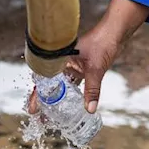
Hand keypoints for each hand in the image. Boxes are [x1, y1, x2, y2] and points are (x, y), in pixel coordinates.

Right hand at [26, 0, 148, 114]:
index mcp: (59, 58)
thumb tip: (90, 109)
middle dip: (43, 99)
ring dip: (55, 97)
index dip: (36, 95)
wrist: (115, 33)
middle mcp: (62, 62)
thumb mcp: (95, 69)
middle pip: (48, 83)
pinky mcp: (81, 68)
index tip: (33, 108)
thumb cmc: (102, 43)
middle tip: (38, 114)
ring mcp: (71, 65)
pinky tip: (68, 104)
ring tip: (49, 113)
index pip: (43, 79)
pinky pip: (71, 83)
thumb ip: (92, 90)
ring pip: (59, 84)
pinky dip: (69, 93)